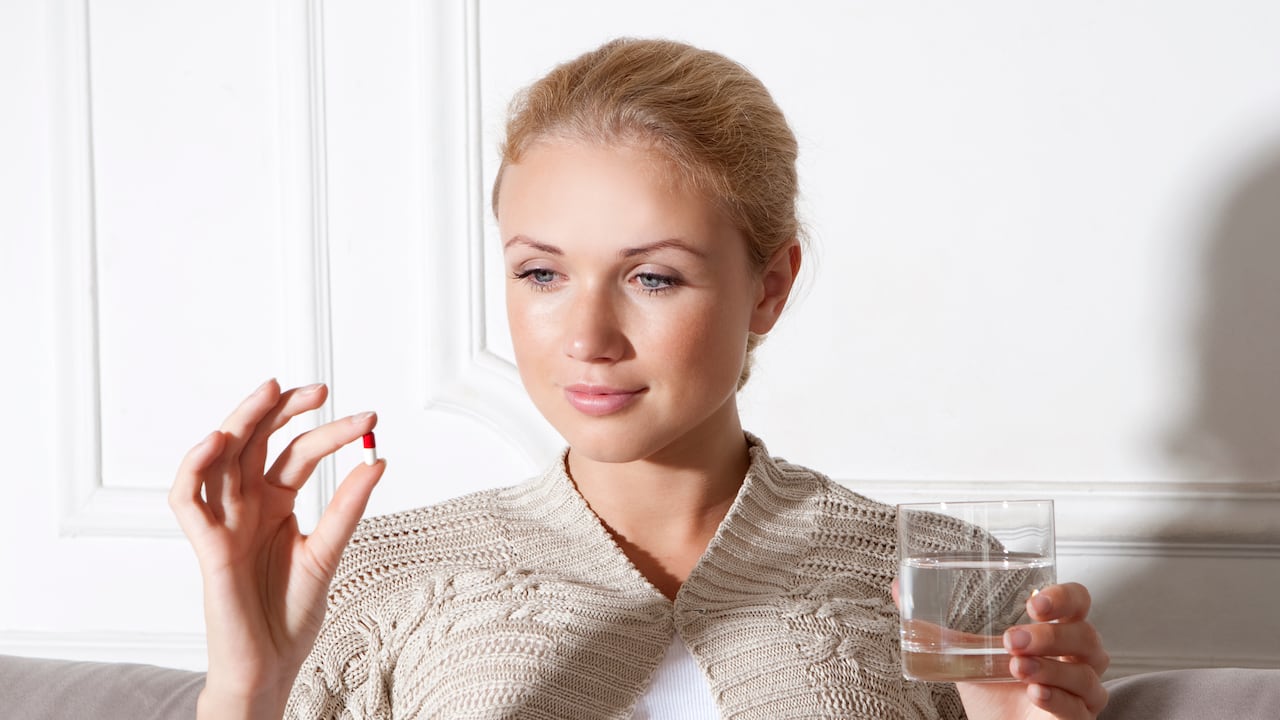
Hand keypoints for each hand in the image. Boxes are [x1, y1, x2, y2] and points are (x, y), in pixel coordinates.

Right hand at [169, 379, 384, 718]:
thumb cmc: (292, 614)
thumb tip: (378, 460)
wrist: (271, 665)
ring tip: (270, 391)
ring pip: (221, 457)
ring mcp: (225, 521)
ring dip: (241, 420)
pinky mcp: (206, 545)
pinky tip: (218, 440)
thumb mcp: (329, 552)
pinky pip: (186, 499)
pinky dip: (194, 467)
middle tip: (320, 388)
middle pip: (257, 441)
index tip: (368, 419)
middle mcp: (248, 505)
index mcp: (278, 503)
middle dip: (284, 409)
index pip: (298, 451)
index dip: (329, 431)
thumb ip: (347, 508)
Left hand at [956, 582, 1109, 719]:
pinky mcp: (1079, 719)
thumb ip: (941, 625)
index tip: (1033, 604)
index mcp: (1057, 631)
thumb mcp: (965, 654)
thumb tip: (899, 589)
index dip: (1064, 598)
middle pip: (1085, 636)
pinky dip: (1058, 698)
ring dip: (1050, 668)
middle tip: (1012, 640)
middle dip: (1049, 636)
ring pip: (1084, 674)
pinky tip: (1036, 693)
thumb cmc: (992, 691)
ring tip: (1016, 667)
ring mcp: (1082, 691)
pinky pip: (1079, 708)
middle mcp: (1078, 658)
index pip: (1077, 602)